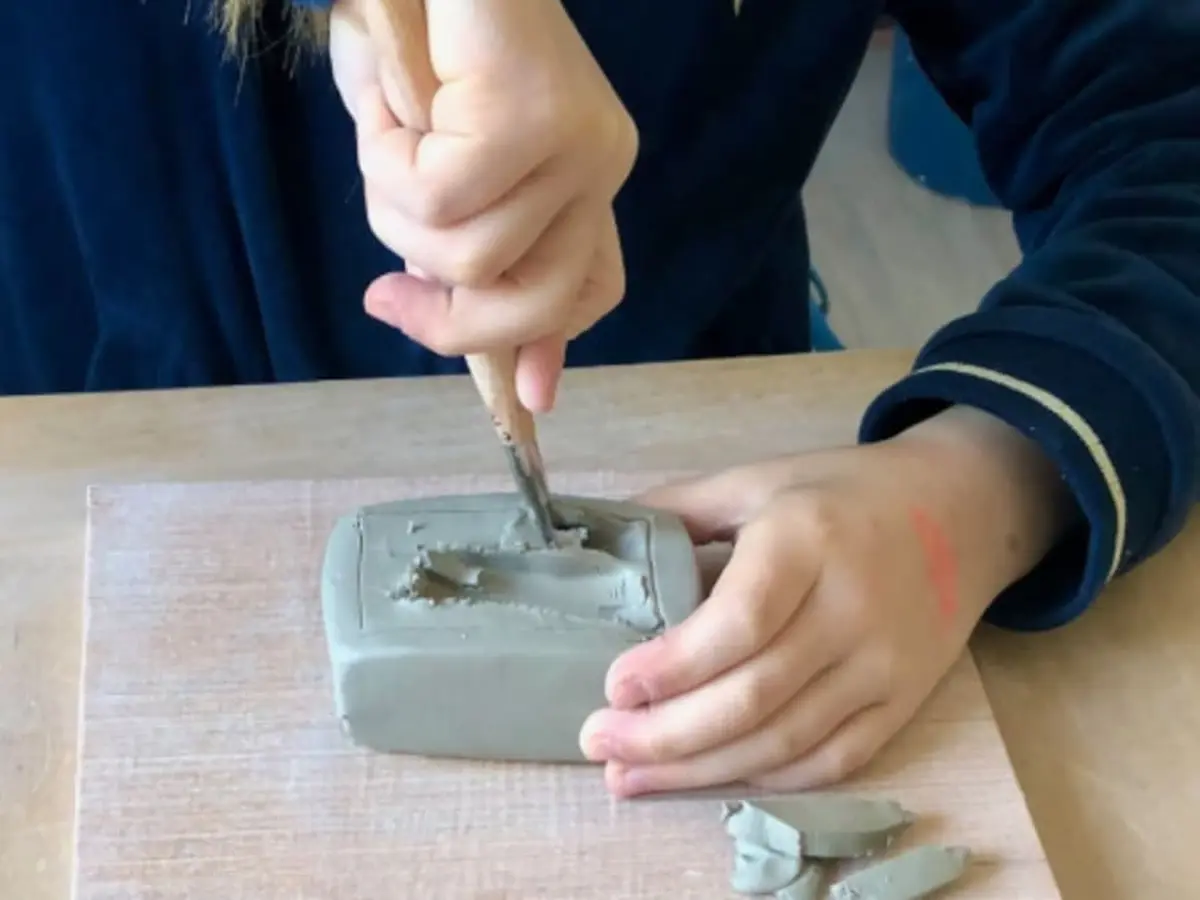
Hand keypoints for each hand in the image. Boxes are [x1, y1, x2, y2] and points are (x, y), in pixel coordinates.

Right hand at [328, 0, 637, 410]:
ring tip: (389, 132)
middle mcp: (597, 163)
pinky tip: (389, 101)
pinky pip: (434, 198)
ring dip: (393, 206)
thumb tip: (494, 355)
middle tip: (384, 298)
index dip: (551, 344)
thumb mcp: (445, 155)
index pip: (591, 285)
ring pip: (466, 256)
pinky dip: (383, 159)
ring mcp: (574, 141)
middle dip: (444, 320)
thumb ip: (467, 242)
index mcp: (585, 173)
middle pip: (534, 301)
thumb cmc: (425, 29)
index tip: (530, 399)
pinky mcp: (530, 117)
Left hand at [579, 407, 1077, 795]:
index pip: (739, 622)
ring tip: (632, 775)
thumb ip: (678, 508)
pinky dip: (765, 777)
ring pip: (786, 741)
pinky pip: (832, 759)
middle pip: (756, 696)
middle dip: (667, 734)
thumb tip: (595, 542)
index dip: (673, 665)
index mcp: (807, 540)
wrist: (960, 512)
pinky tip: (709, 777)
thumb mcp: (758, 479)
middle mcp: (851, 607)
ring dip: (701, 770)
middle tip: (600, 743)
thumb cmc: (842, 493)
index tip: (614, 685)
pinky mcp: (904, 701)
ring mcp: (885, 664)